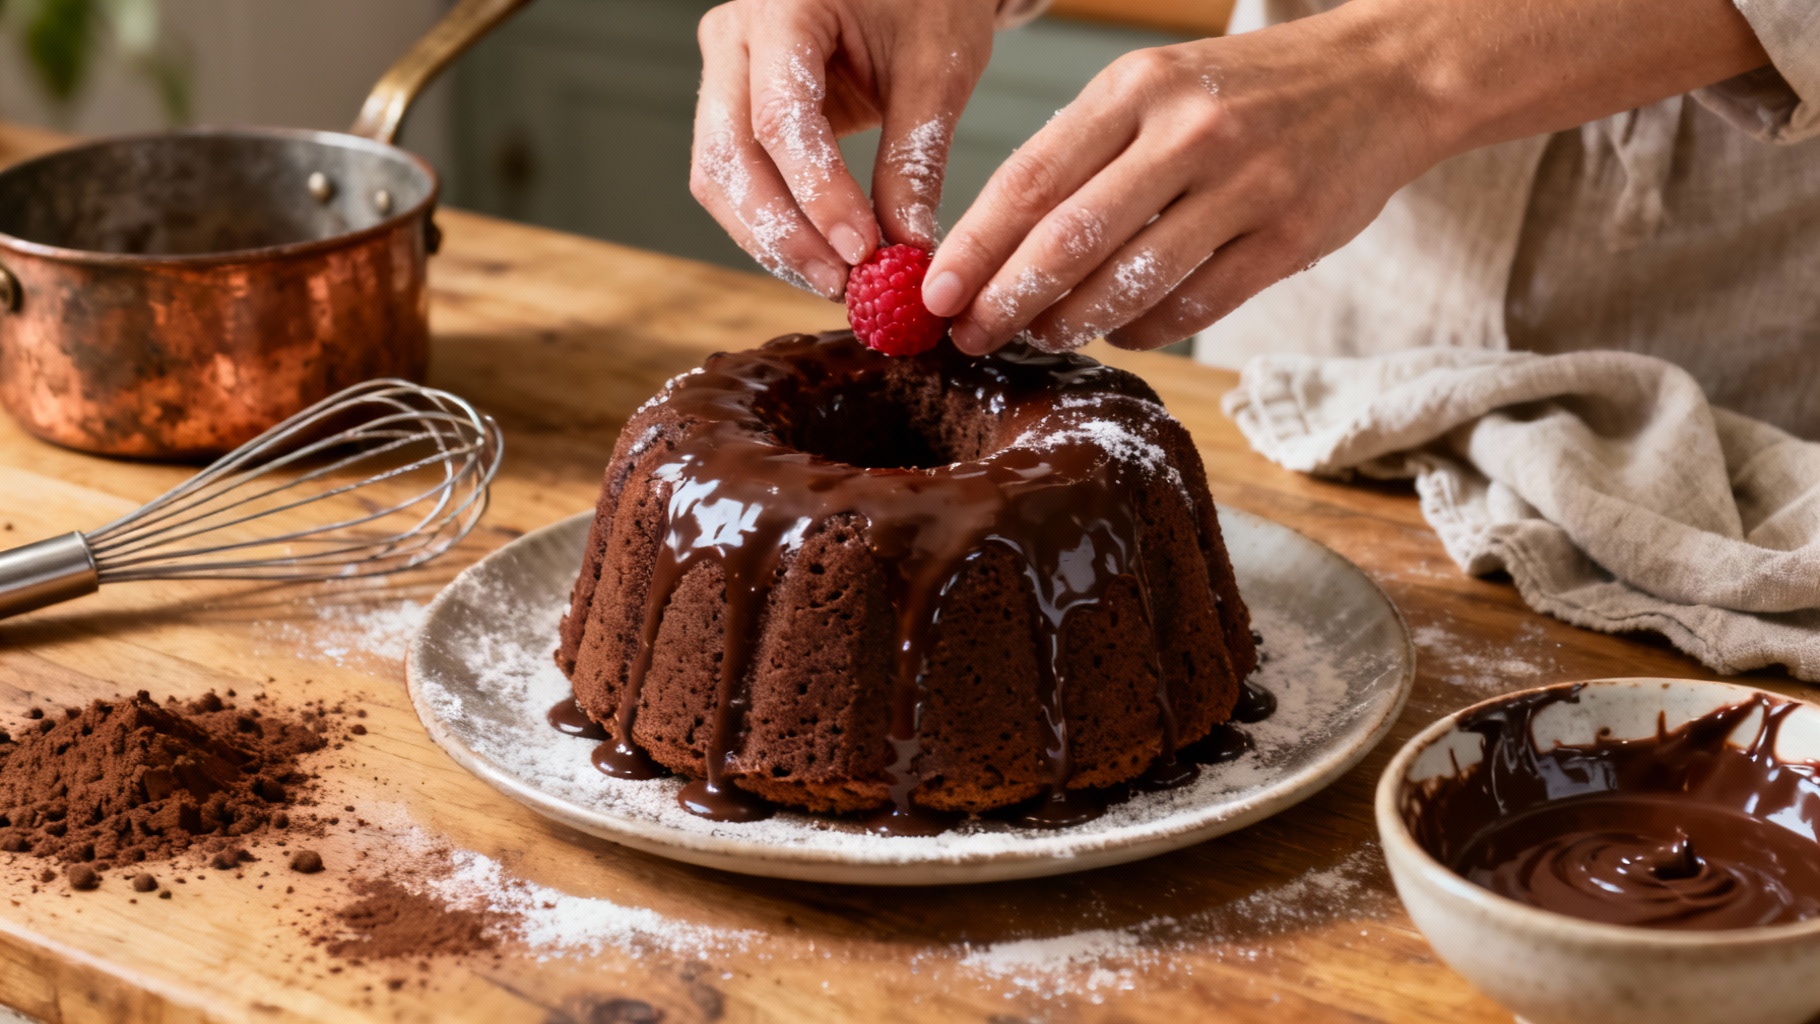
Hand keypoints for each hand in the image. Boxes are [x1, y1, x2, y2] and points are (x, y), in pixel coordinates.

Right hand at [691, 0, 996, 297]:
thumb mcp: (938, 68)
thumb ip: (915, 158)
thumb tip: (908, 249)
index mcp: (784, 7)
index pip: (781, 119)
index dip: (817, 195)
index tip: (862, 251)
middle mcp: (735, 37)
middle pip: (730, 156)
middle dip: (783, 233)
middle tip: (841, 284)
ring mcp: (724, 71)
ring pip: (719, 177)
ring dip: (772, 240)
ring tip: (834, 281)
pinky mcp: (734, 105)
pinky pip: (735, 178)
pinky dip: (774, 225)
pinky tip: (819, 258)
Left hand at [922, 0, 1770, 354]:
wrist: (1382, 77)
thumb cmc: (1244, 92)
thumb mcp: (1157, 88)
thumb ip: (1085, 156)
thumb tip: (997, 247)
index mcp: (1138, 86)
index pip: (1030, 177)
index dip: (974, 246)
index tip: (934, 294)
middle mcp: (1187, 131)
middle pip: (1070, 238)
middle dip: (1006, 300)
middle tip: (970, 338)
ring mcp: (1245, 186)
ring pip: (1131, 281)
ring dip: (1072, 323)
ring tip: (1037, 340)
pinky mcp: (1290, 237)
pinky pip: (1196, 305)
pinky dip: (1145, 328)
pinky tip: (1118, 333)